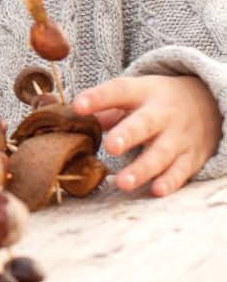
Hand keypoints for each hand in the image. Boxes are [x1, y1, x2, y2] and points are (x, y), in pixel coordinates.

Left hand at [73, 75, 222, 196]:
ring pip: (161, 153)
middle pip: (144, 124)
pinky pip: (181, 171)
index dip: (98, 98)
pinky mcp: (192, 157)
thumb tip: (74, 120)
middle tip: (110, 147)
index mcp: (142, 92)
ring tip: (122, 183)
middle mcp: (162, 114)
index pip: (118, 91)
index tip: (77, 106)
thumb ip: (105, 108)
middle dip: (127, 135)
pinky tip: (156, 190)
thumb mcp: (133, 94)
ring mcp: (178, 137)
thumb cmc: (154, 101)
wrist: (207, 103)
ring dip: (142, 169)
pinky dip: (170, 181)